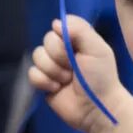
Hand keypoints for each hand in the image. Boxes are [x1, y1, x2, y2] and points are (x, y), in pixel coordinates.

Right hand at [28, 18, 123, 132]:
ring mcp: (51, 67)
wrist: (95, 109)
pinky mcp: (42, 83)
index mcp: (75, 40)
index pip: (58, 27)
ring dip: (53, 71)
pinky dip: (44, 82)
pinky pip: (32, 73)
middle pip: (46, 41)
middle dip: (59, 57)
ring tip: (66, 81)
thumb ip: (80, 30)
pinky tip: (56, 89)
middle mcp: (62, 51)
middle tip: (73, 69)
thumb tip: (55, 23)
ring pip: (37, 57)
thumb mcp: (97, 49)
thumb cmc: (100, 78)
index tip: (74, 49)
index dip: (63, 38)